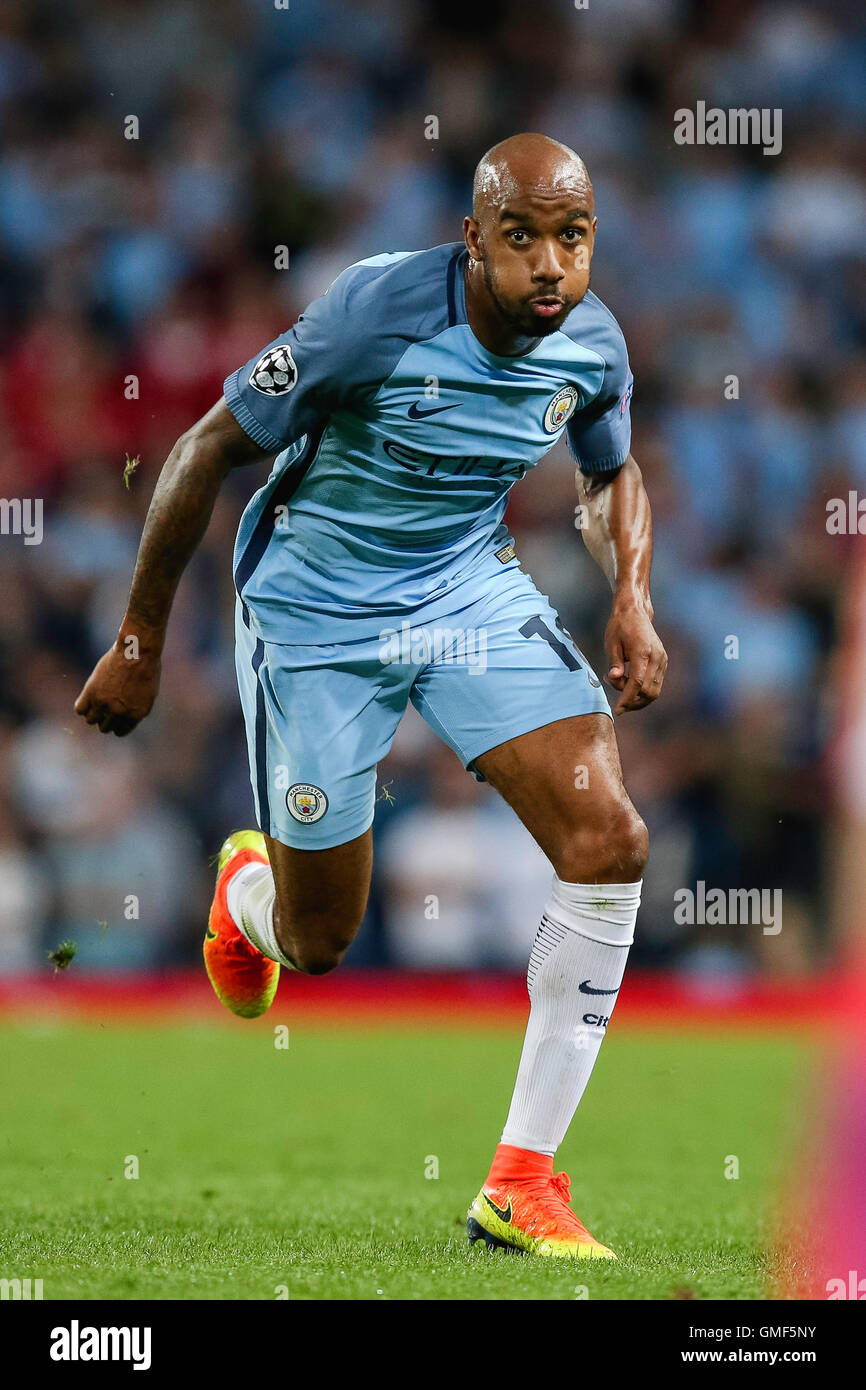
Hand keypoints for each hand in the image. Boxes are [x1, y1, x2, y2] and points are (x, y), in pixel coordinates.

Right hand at [74, 636, 161, 735]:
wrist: (137, 651)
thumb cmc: (146, 668)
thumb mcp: (148, 693)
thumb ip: (135, 708)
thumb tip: (121, 717)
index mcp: (136, 715)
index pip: (120, 731)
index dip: (116, 724)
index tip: (113, 717)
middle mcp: (120, 712)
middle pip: (104, 727)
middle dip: (104, 719)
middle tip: (105, 706)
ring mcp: (105, 703)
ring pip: (91, 720)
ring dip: (93, 712)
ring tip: (97, 700)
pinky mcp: (92, 692)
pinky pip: (80, 709)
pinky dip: (82, 706)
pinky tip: (88, 696)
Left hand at [604, 597, 666, 714]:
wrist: (635, 612)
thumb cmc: (620, 627)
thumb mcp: (611, 644)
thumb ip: (614, 663)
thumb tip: (614, 678)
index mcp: (643, 652)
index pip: (637, 683)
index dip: (627, 699)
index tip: (618, 710)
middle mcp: (657, 657)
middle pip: (649, 692)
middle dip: (632, 701)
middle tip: (614, 691)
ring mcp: (662, 660)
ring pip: (654, 691)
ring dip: (637, 695)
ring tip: (618, 680)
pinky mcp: (663, 662)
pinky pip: (655, 683)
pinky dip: (642, 689)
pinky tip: (627, 678)